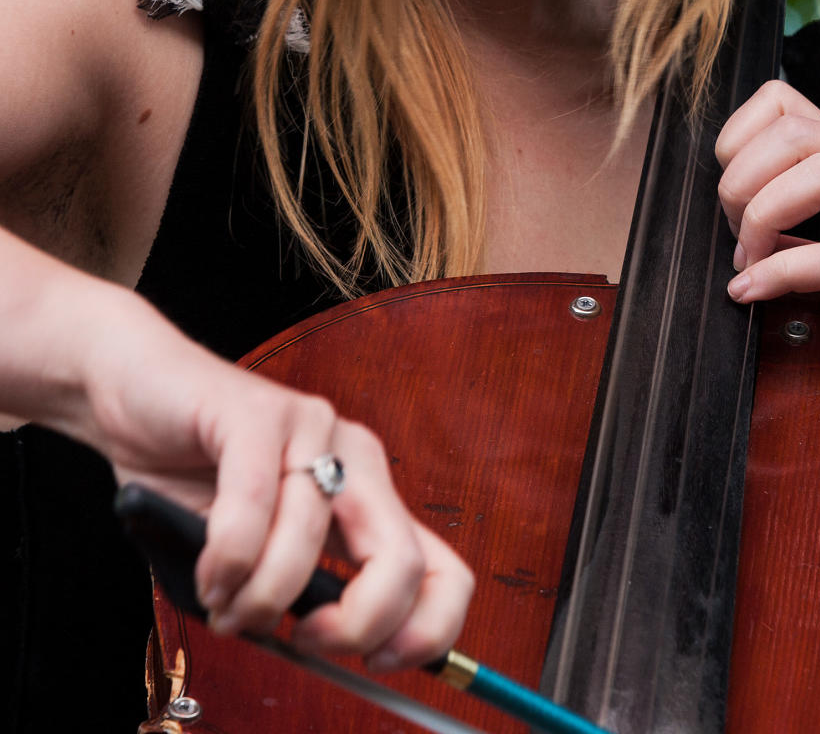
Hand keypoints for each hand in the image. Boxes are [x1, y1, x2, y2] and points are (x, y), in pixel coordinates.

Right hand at [73, 289, 473, 668]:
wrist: (137, 392)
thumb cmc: (195, 480)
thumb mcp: (261, 557)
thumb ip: (297, 597)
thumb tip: (327, 658)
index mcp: (369, 498)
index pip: (444, 572)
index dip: (427, 634)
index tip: (377, 665)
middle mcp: (355, 458)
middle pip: (402, 561)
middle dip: (353, 626)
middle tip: (297, 641)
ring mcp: (313, 427)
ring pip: (309, 539)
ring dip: (256, 598)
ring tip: (223, 602)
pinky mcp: (260, 410)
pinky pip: (254, 504)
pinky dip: (226, 557)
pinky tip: (208, 571)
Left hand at [715, 80, 819, 353]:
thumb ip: (808, 226)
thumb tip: (745, 232)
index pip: (785, 104)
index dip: (738, 141)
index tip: (731, 191)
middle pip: (793, 134)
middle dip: (741, 180)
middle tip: (737, 233)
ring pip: (817, 175)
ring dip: (761, 218)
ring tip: (750, 259)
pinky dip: (784, 272)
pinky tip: (756, 289)